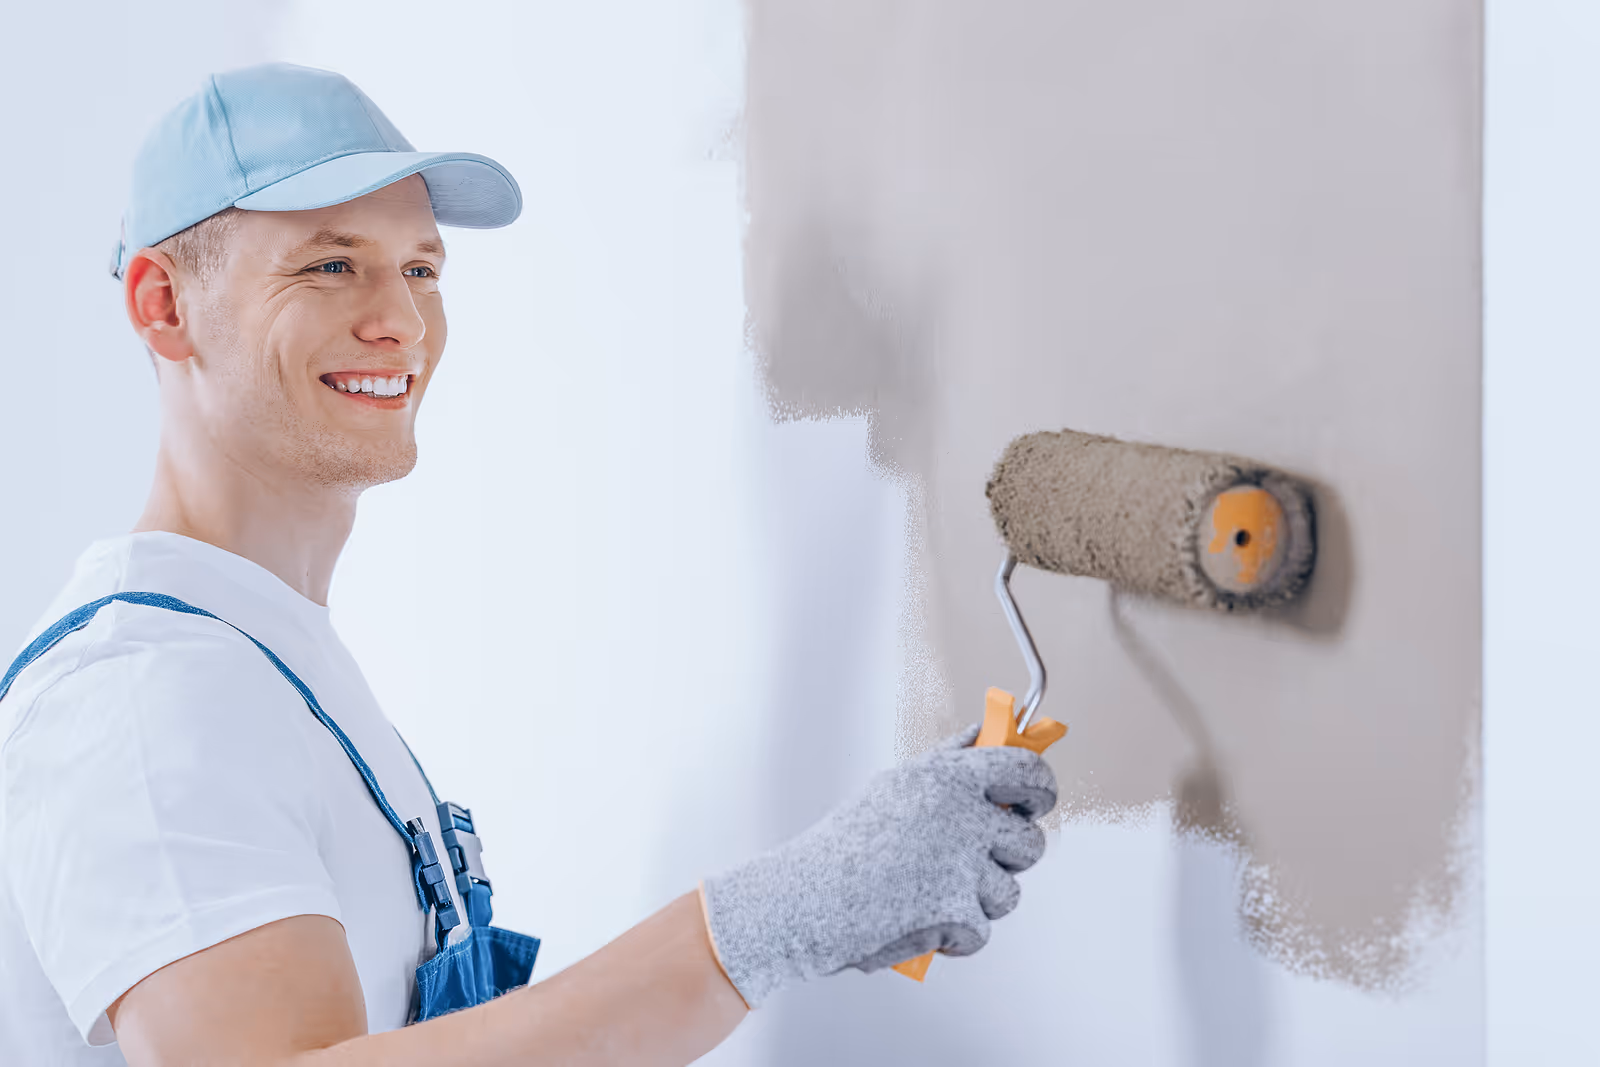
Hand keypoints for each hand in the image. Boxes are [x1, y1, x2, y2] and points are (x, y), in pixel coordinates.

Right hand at [699, 724, 1056, 1006]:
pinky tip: (919, 921)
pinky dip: (953, 938)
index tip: (1032, 802)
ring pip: (1007, 893)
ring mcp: (960, 864)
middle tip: (970, 863)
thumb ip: (947, 760)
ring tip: (930, 894)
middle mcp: (960, 814)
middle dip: (1008, 860)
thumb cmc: (845, 846)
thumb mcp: (895, 786)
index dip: (1040, 789)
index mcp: (948, 777)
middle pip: (1030, 842)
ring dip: (976, 902)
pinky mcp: (955, 911)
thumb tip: (981, 734)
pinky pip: (980, 932)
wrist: (804, 899)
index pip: (1027, 769)